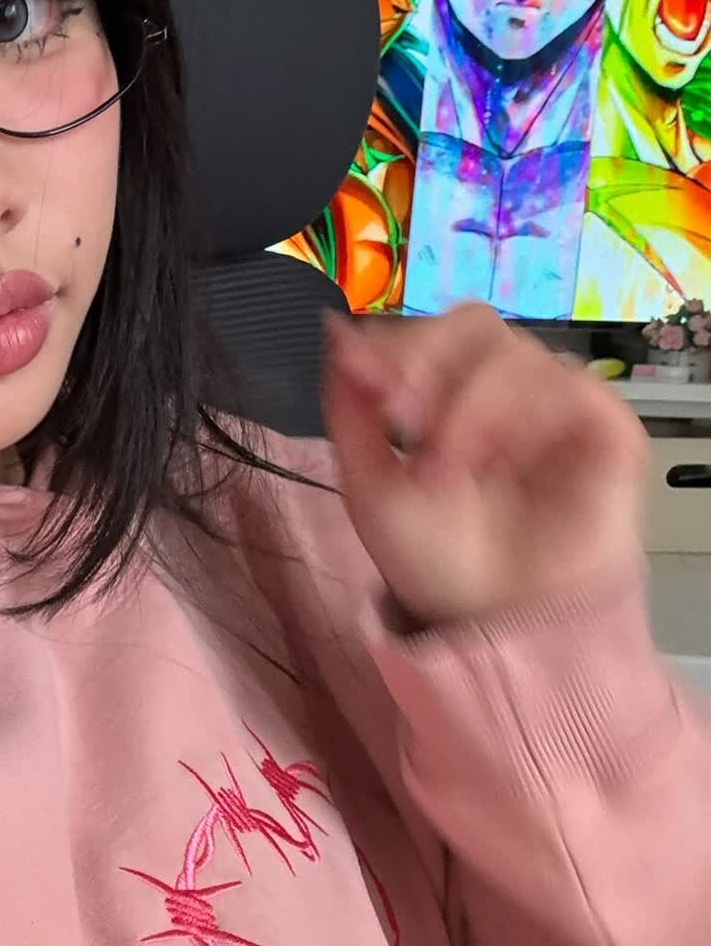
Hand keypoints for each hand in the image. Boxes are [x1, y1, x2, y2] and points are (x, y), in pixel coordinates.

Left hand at [322, 303, 649, 628]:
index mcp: (451, 394)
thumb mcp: (368, 483)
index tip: (369, 383)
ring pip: (518, 355)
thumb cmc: (435, 561)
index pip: (433, 329)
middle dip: (430, 363)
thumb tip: (339, 330)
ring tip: (445, 471)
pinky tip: (499, 464)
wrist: (490, 621)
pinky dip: (521, 417)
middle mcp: (506, 392)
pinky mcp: (605, 431)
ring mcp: (557, 407)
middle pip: (475, 324)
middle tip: (404, 419)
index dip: (400, 343)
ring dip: (468, 408)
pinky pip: (570, 388)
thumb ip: (351, 406)